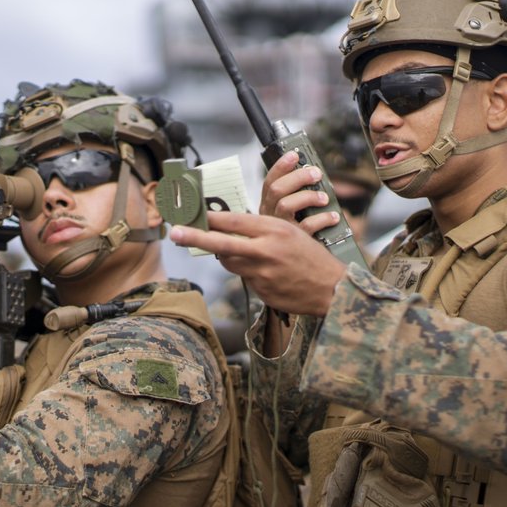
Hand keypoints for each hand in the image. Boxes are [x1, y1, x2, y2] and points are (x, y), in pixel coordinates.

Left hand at [170, 211, 345, 316]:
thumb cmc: (310, 256)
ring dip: (227, 256)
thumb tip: (228, 227)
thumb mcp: (290, 232)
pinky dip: (247, 272)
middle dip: (195, 237)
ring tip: (242, 252)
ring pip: (229, 262)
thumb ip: (260, 229)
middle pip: (221, 243)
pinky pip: (244, 278)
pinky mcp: (261, 290)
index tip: (191, 215)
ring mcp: (262, 273)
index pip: (233, 221)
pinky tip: (264, 272)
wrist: (332, 289)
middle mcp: (265, 250)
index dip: (210, 218)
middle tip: (175, 232)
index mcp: (273, 229)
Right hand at [259, 150, 341, 238]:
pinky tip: (333, 216)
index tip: (294, 155)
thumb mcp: (294, 211)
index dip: (281, 166)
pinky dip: (322, 219)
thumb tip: (313, 174)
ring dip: (308, 197)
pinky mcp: (292, 242)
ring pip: (285, 205)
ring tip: (324, 198)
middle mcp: (269, 216)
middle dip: (297, 177)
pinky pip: (306, 226)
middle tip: (316, 173)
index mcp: (268, 206)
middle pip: (276, 190)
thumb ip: (298, 194)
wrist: (298, 260)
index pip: (269, 181)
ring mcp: (278, 229)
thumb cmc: (298, 232)